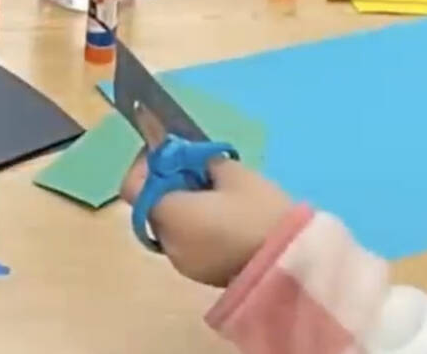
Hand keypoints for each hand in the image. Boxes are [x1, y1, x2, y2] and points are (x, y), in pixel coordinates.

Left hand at [120, 155, 294, 288]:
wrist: (294, 266)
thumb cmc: (261, 213)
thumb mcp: (234, 174)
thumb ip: (202, 160)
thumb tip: (186, 153)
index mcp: (169, 215)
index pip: (132, 187)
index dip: (144, 165)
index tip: (168, 151)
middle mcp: (168, 243)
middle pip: (152, 205)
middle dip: (167, 183)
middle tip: (197, 167)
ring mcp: (184, 264)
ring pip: (170, 225)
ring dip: (182, 206)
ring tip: (215, 192)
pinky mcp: (202, 276)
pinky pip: (187, 242)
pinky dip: (194, 226)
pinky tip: (223, 217)